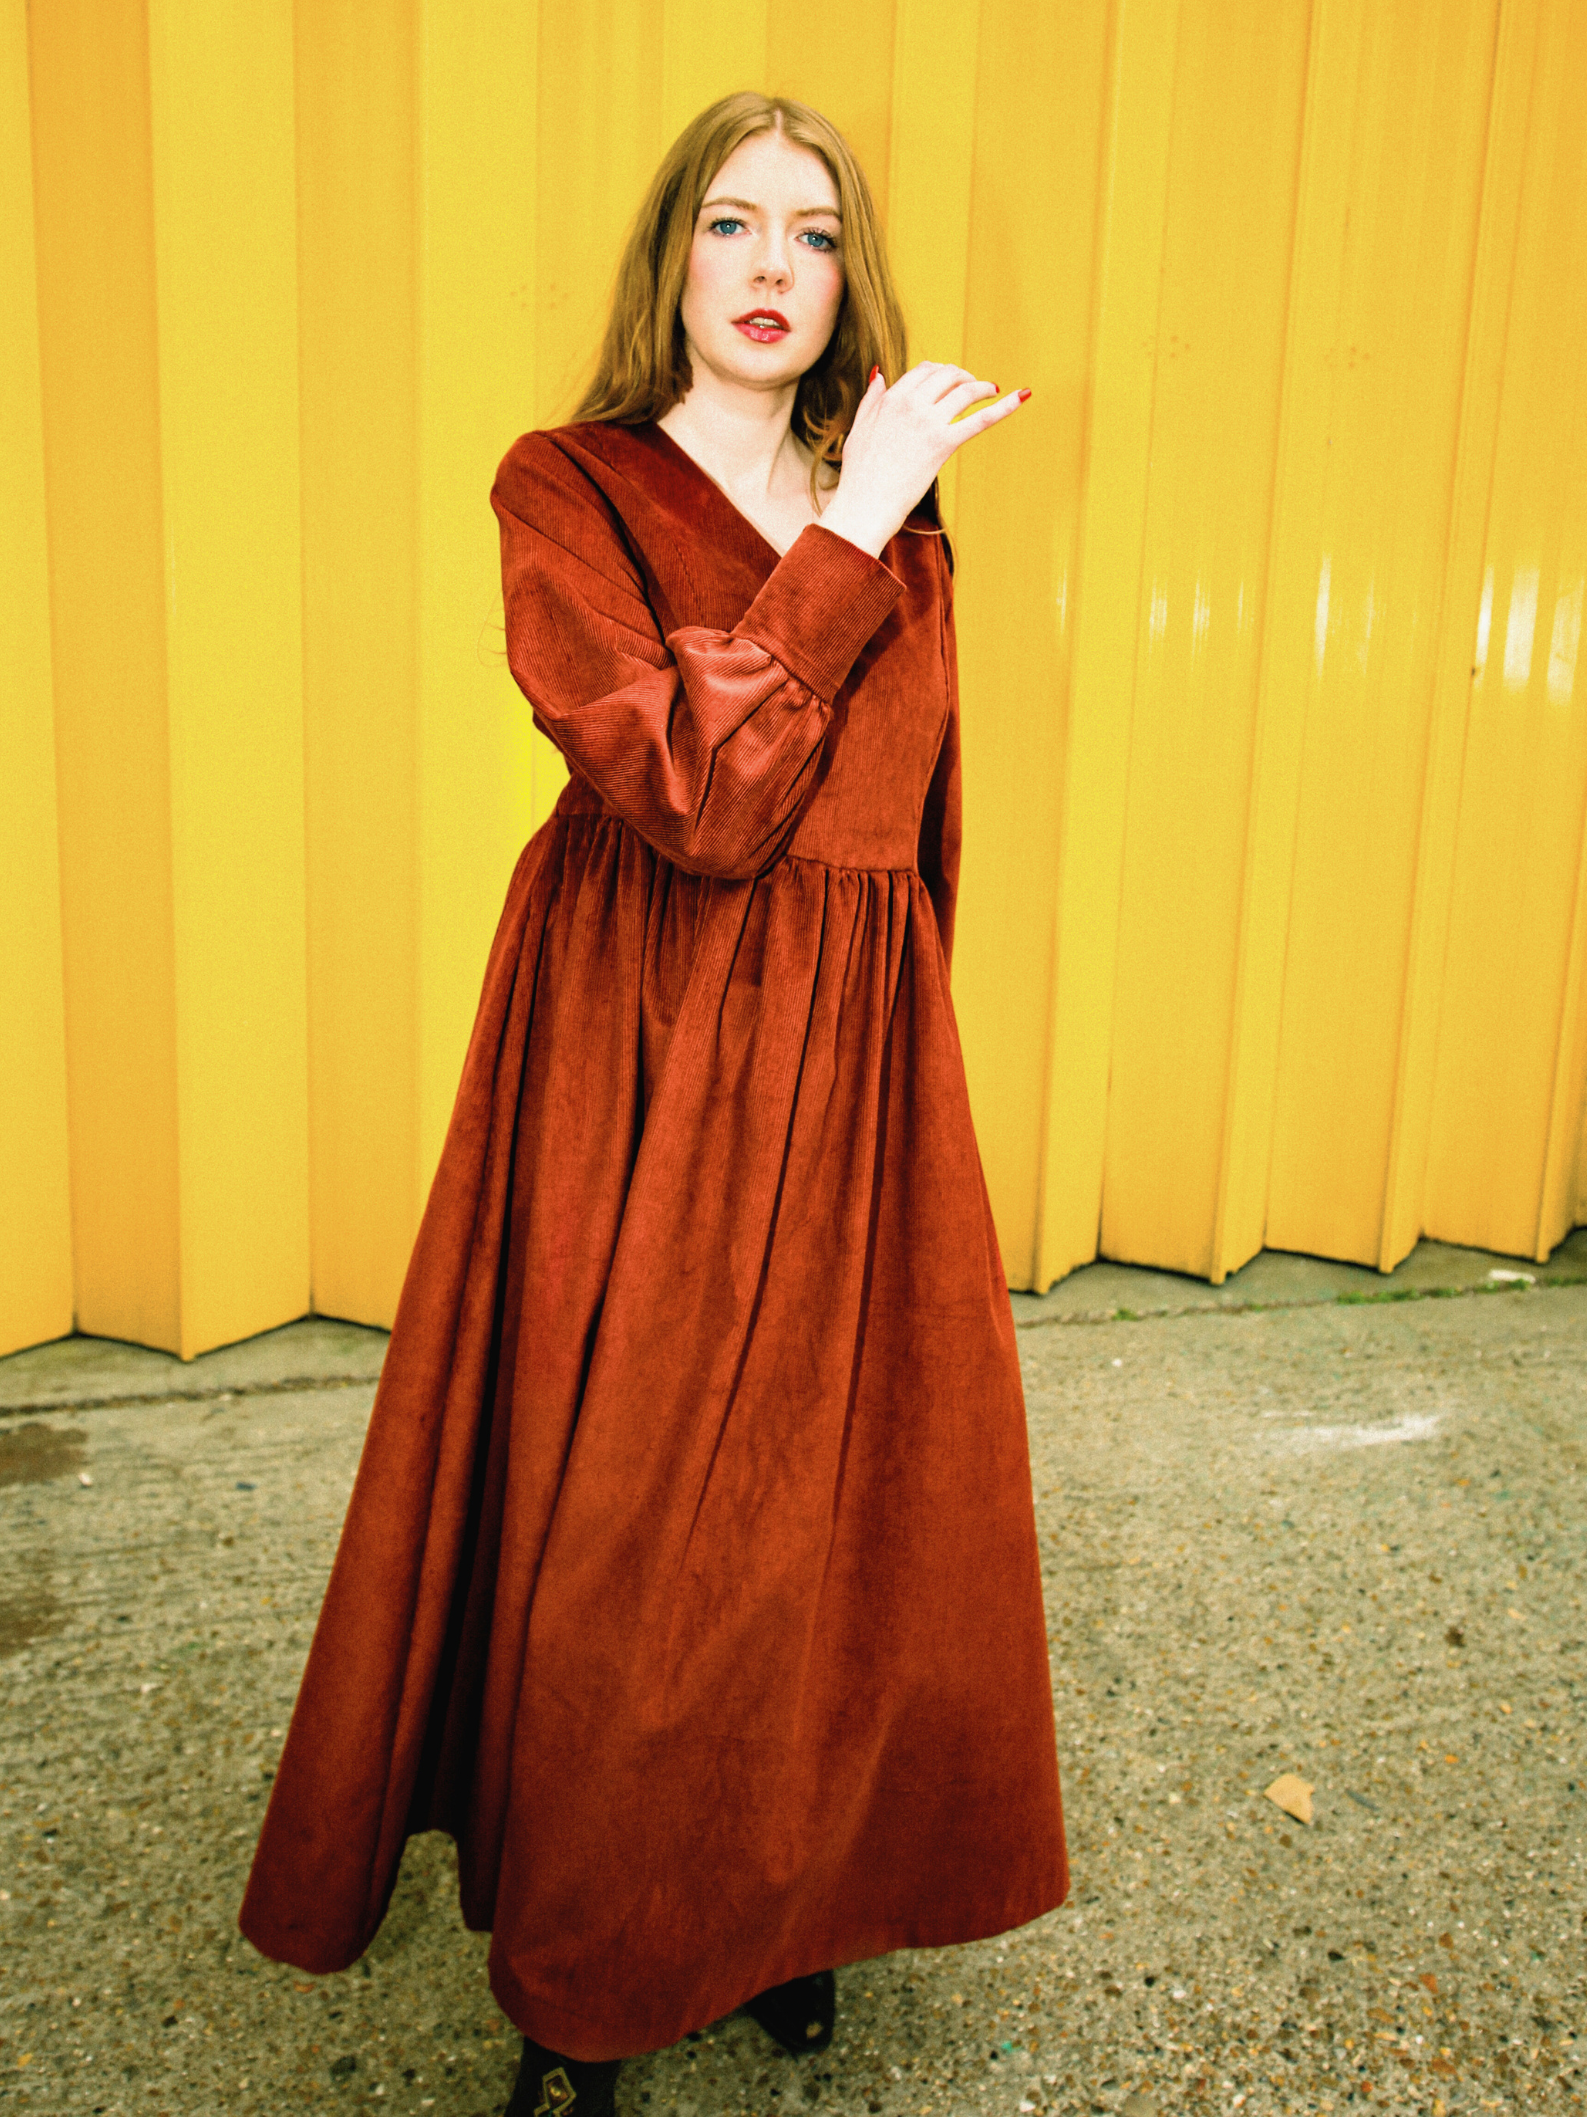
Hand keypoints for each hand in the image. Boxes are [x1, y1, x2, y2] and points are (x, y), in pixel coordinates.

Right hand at [818, 362, 1027, 557]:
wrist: (864, 505)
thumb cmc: (859, 474)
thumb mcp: (859, 429)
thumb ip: (871, 399)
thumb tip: (880, 373)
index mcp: (891, 398)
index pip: (924, 370)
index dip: (941, 373)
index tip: (950, 381)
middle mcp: (911, 404)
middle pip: (947, 375)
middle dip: (963, 377)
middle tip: (974, 387)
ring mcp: (929, 423)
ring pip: (965, 391)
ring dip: (982, 387)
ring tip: (992, 391)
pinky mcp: (944, 444)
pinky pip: (981, 419)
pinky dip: (1005, 406)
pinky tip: (1022, 395)